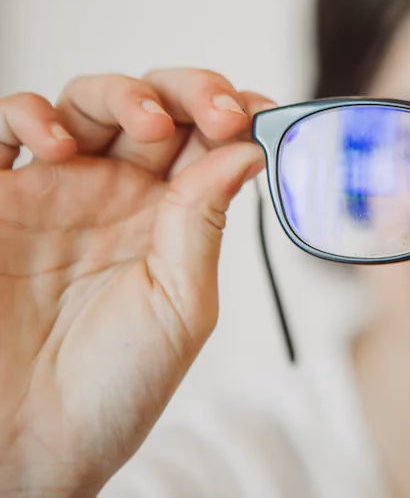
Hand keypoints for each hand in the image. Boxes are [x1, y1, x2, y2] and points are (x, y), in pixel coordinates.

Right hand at [0, 70, 273, 494]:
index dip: (233, 115)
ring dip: (123, 93)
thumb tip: (245, 148)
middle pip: (156, 106)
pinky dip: (28, 114)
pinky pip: (3, 130)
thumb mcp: (182, 305)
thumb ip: (204, 223)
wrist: (35, 442)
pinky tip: (57, 142)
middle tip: (218, 111)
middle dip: (192, 92)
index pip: (207, 141)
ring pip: (87, 102)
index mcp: (172, 217)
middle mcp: (116, 195)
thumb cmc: (117, 385)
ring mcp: (55, 191)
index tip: (260, 113)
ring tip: (150, 124)